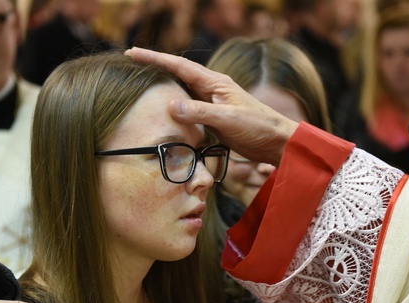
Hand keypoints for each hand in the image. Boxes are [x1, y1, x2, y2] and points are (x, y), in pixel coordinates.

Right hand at [126, 47, 298, 166]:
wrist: (277, 142)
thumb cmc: (258, 127)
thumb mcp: (228, 119)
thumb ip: (200, 112)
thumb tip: (171, 105)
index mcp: (215, 82)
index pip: (179, 66)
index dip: (155, 58)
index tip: (132, 53)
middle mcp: (212, 89)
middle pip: (177, 73)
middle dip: (154, 66)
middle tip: (131, 61)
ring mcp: (212, 103)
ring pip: (182, 90)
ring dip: (163, 86)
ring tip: (141, 83)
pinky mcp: (214, 118)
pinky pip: (188, 108)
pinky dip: (174, 107)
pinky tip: (165, 110)